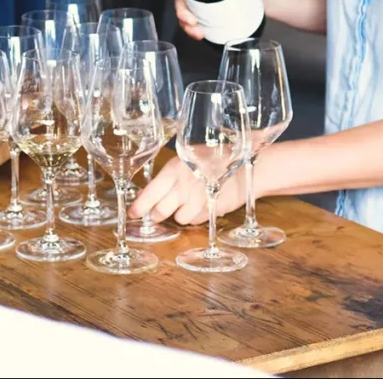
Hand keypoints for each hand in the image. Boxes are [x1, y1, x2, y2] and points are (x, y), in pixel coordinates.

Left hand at [129, 157, 246, 224]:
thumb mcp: (190, 161)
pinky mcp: (209, 211)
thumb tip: (149, 193)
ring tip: (192, 200)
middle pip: (159, 211)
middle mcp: (183, 185)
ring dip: (182, 213)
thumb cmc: (217, 161)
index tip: (133, 213)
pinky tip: (205, 203)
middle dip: (157, 214)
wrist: (249, 168)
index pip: (150, 192)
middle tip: (159, 211)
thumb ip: (171, 177)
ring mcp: (197, 200)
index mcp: (175, 168)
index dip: (139, 206)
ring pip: (178, 218)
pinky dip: (198, 216)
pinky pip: (195, 221)